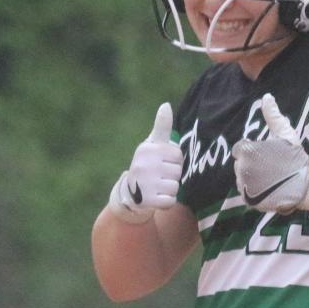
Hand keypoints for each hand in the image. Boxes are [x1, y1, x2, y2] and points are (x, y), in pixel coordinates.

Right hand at [108, 103, 183, 223]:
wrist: (130, 194)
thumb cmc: (147, 165)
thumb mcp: (152, 146)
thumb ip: (162, 127)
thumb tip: (166, 104)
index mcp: (147, 149)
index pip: (178, 155)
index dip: (173, 161)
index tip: (161, 163)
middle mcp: (144, 164)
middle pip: (178, 171)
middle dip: (172, 176)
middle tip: (157, 177)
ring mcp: (145, 183)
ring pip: (175, 186)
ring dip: (169, 190)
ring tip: (156, 187)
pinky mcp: (147, 200)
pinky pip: (170, 201)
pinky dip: (166, 202)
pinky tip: (156, 198)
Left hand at [231, 93, 308, 213]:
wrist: (304, 183)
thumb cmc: (295, 156)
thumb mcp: (285, 133)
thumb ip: (273, 116)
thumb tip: (267, 97)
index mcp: (247, 151)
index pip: (241, 149)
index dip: (253, 151)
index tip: (265, 154)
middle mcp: (241, 168)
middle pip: (241, 164)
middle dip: (252, 163)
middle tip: (271, 165)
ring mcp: (244, 185)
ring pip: (242, 178)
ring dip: (252, 176)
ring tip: (271, 176)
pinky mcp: (248, 198)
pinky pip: (245, 191)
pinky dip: (254, 189)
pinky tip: (268, 186)